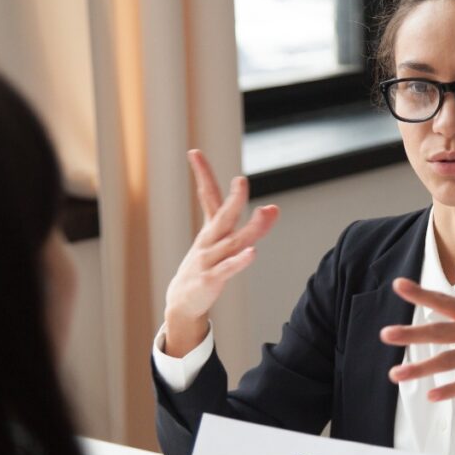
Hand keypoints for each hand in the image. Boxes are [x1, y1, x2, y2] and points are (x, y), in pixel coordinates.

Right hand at [163, 150, 278, 356]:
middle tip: (241, 180)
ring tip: (266, 212)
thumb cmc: (204, 267)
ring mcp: (208, 260)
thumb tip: (272, 207)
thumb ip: (247, 226)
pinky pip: (227, 269)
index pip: (206, 197)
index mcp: (210, 230)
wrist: (182, 301)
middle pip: (222, 216)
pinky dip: (240, 261)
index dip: (202, 175)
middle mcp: (208, 241)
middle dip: (234, 199)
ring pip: (231, 241)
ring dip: (250, 228)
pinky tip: (253, 253)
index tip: (193, 152)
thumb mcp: (220, 243)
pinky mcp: (210, 279)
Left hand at [380, 260, 454, 425]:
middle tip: (385, 334)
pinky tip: (432, 395)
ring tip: (395, 374)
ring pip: (450, 360)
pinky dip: (451, 390)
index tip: (398, 285)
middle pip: (441, 330)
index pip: (446, 300)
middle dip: (412, 332)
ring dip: (421, 368)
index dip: (421, 293)